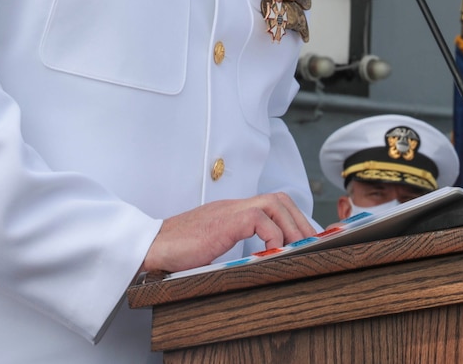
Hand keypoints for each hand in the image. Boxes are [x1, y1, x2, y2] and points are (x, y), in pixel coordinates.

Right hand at [141, 192, 314, 273]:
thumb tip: (258, 262)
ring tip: (298, 248)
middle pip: (279, 199)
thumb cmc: (176, 252)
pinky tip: (274, 252)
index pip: (271, 204)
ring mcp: (229, 210)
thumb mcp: (212, 247)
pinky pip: (260, 219)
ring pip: (274, 203)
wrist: (151, 246)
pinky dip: (273, 235)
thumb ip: (232, 246)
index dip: (292, 218)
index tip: (305, 238)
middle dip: (299, 220)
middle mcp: (233, 205)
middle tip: (311, 243)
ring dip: (291, 225)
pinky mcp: (226, 220)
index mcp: (232, 211)